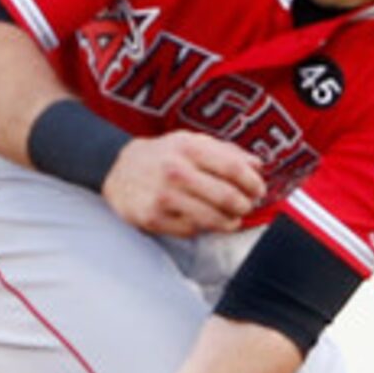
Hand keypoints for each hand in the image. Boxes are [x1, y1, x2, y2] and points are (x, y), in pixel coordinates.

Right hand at [101, 131, 262, 235]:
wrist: (115, 170)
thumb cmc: (162, 156)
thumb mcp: (191, 142)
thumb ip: (226, 151)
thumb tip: (257, 166)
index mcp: (188, 148)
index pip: (234, 169)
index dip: (253, 183)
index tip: (259, 190)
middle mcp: (175, 172)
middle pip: (226, 197)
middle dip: (244, 206)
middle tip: (246, 207)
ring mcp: (163, 197)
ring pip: (212, 219)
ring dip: (229, 222)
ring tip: (232, 219)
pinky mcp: (153, 219)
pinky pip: (191, 230)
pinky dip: (203, 228)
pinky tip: (204, 221)